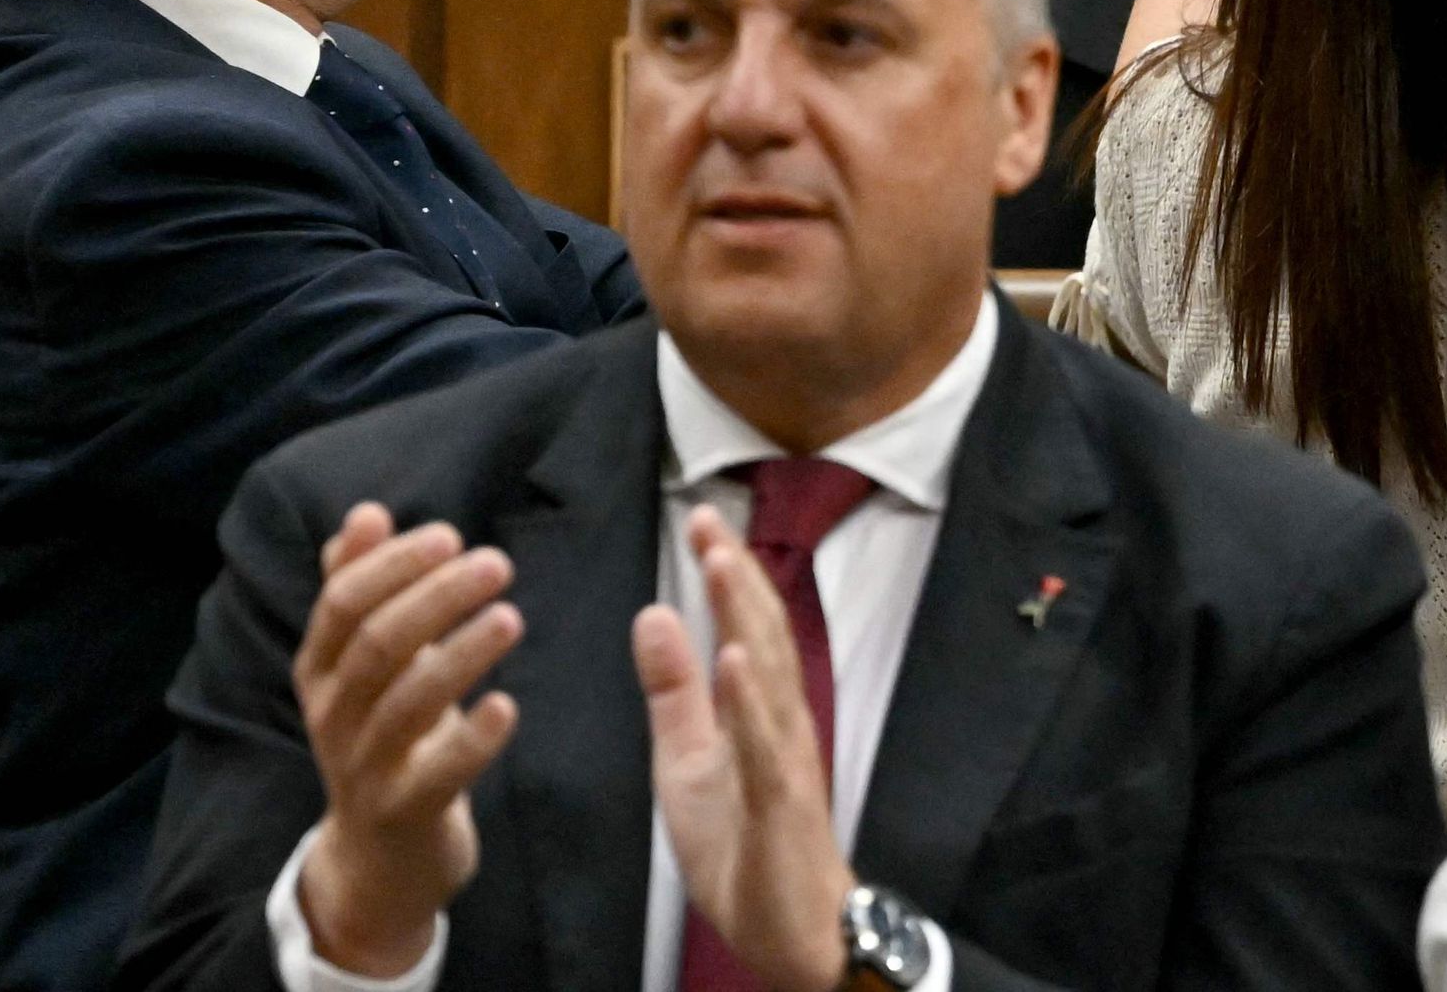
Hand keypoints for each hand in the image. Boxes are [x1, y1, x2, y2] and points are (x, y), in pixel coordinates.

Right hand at [290, 504, 524, 981]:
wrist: (379, 853)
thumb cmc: (383, 733)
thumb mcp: (361, 662)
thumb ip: (359, 587)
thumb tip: (365, 512)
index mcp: (320, 669)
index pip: (342, 604)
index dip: (393, 564)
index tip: (450, 535)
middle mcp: (334, 714)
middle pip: (376, 645)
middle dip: (435, 597)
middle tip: (497, 562)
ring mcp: (365, 767)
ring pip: (406, 704)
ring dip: (460, 655)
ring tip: (511, 617)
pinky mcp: (405, 811)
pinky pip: (438, 773)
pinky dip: (474, 739)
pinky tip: (507, 704)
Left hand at [638, 508, 855, 991]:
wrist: (792, 929)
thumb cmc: (746, 846)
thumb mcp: (688, 761)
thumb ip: (674, 692)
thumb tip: (654, 616)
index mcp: (759, 711)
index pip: (744, 627)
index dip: (725, 572)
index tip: (702, 518)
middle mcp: (781, 722)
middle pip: (762, 635)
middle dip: (736, 576)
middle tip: (711, 519)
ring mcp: (785, 760)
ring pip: (768, 676)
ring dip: (745, 619)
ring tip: (722, 566)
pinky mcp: (780, 802)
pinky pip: (764, 747)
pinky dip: (751, 702)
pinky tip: (736, 663)